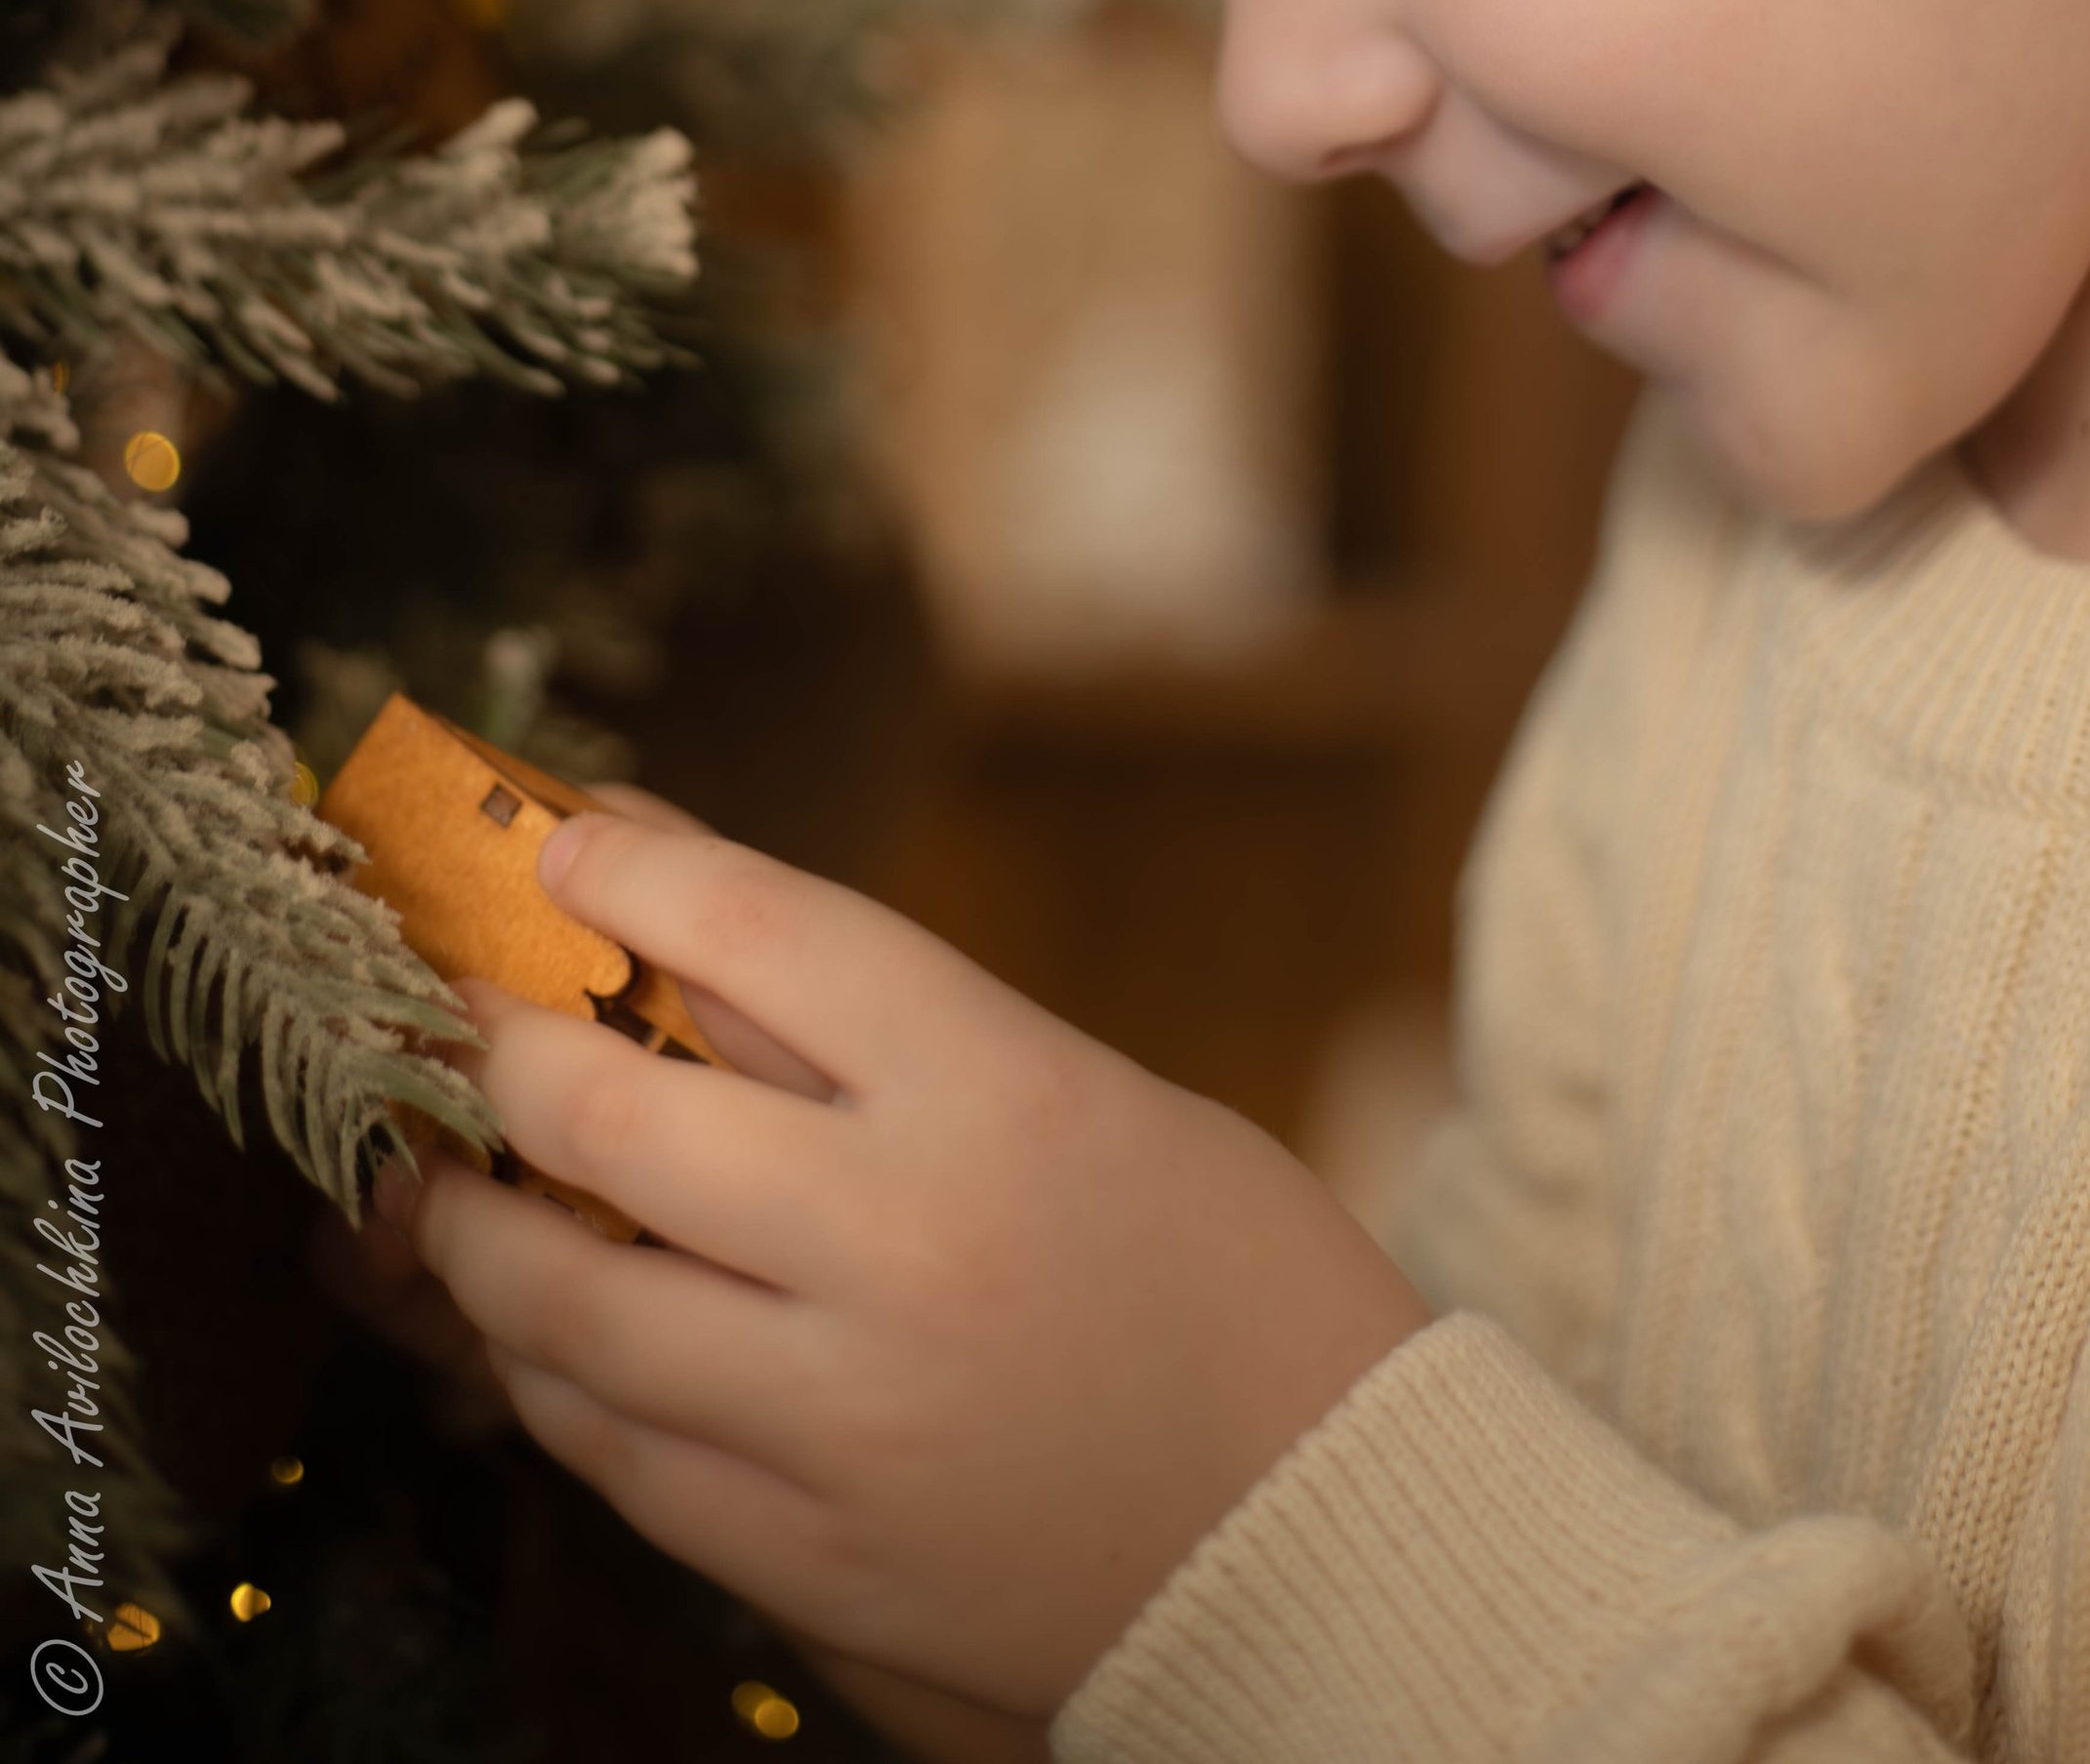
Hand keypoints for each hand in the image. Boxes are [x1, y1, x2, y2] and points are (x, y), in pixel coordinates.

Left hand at [385, 815, 1431, 1723]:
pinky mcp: (814, 1562)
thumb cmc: (1224, 1277)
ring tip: (440, 1183)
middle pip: (606, 1113)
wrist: (1334, 1534)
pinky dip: (551, 1379)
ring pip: (563, 1304)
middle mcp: (899, 1242)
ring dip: (471, 1229)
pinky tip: (539, 1337)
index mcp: (996, 1092)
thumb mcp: (1079, 1093)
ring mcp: (844, 1415)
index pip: (755, 931)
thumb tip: (676, 920)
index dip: (626, 868)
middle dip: (492, 1043)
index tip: (557, 842)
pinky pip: (615, 1456)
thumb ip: (880, 1027)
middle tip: (451, 1008)